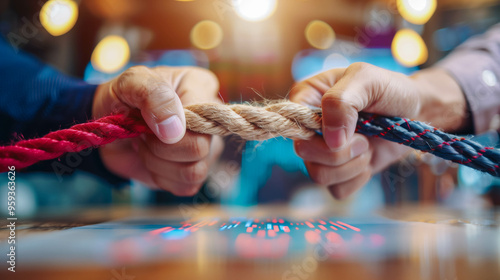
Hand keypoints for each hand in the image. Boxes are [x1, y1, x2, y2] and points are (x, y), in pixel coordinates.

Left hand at [92, 66, 223, 195]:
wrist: (105, 123)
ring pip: (194, 172)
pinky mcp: (193, 173)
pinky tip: (150, 159)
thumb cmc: (123, 97)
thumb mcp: (131, 82)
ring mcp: (206, 149)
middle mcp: (211, 120)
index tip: (146, 120)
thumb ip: (154, 94)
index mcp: (202, 88)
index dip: (173, 126)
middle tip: (141, 132)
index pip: (204, 117)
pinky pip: (186, 186)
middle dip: (159, 146)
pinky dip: (161, 176)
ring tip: (144, 144)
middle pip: (200, 148)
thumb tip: (174, 130)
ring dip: (158, 162)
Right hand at [290, 62, 467, 198]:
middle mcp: (308, 127)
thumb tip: (331, 140)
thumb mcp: (366, 79)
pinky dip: (358, 178)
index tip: (345, 128)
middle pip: (304, 152)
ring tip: (368, 146)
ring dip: (352, 165)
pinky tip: (368, 160)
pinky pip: (337, 189)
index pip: (289, 121)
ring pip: (319, 175)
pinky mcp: (338, 172)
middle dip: (340, 151)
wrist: (417, 113)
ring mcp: (321, 152)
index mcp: (306, 98)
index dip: (315, 131)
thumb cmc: (390, 90)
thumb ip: (341, 101)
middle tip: (364, 138)